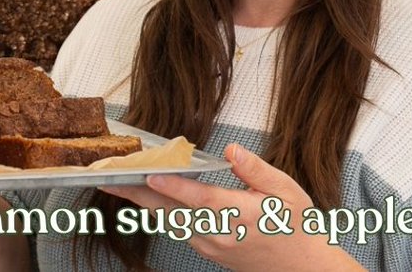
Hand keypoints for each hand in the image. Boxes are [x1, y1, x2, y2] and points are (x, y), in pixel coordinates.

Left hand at [100, 144, 362, 271]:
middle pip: (171, 211)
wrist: (302, 268)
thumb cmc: (295, 225)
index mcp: (240, 214)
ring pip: (170, 220)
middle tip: (109, 179)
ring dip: (144, 202)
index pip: (201, 198)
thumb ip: (256, 170)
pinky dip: (161, 211)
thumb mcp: (287, 191)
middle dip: (138, 194)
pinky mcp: (206, 250)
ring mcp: (210, 245)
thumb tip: (232, 152)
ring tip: (118, 183)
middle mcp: (219, 233)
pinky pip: (178, 227)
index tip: (151, 173)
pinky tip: (147, 195)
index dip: (174, 186)